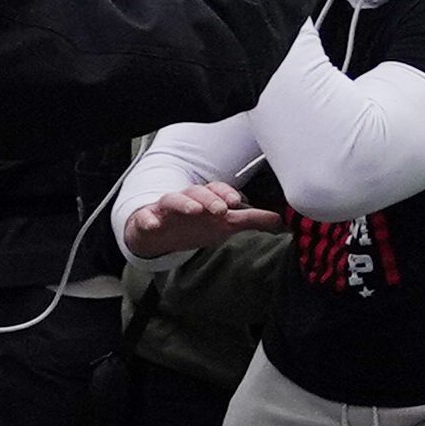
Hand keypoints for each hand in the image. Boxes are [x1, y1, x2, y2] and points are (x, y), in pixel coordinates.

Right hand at [122, 178, 285, 258]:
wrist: (159, 235)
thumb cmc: (194, 225)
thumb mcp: (224, 224)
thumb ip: (250, 220)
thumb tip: (281, 220)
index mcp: (205, 198)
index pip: (216, 190)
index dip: (226, 193)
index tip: (236, 202)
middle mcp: (186, 200)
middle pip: (197, 192)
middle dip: (209, 198)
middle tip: (220, 209)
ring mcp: (165, 210)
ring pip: (172, 200)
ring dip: (183, 203)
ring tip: (193, 210)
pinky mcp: (146, 220)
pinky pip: (144, 218)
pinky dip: (147, 220)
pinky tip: (153, 225)